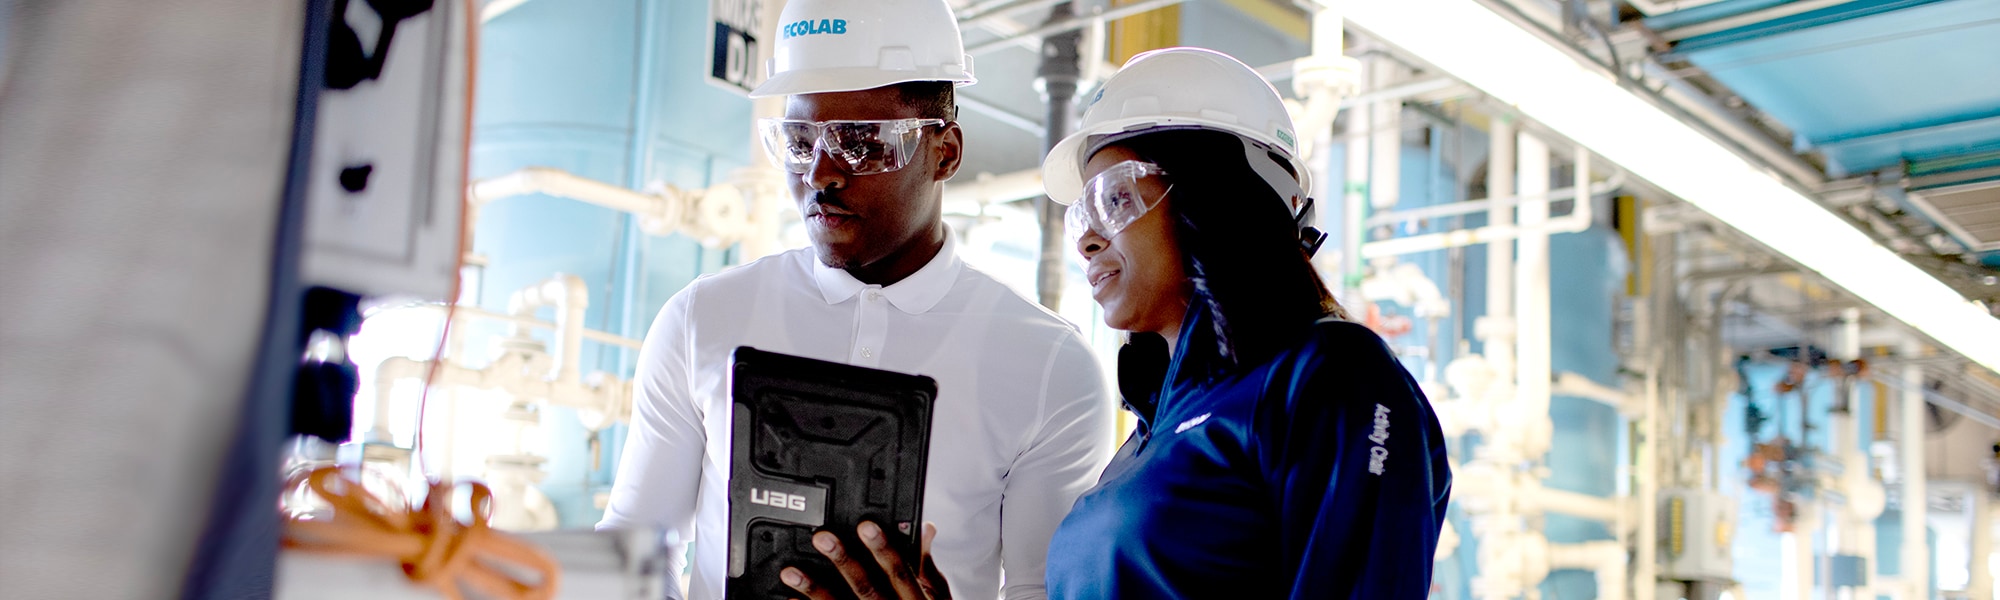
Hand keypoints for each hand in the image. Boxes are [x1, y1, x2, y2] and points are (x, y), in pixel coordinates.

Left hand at [781, 521, 950, 599]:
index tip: (865, 525)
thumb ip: (925, 564)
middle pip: (866, 588)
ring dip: (814, 590)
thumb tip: (925, 528)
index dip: (882, 548)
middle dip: (843, 561)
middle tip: (823, 538)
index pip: (899, 572)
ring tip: (791, 572)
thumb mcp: (937, 595)